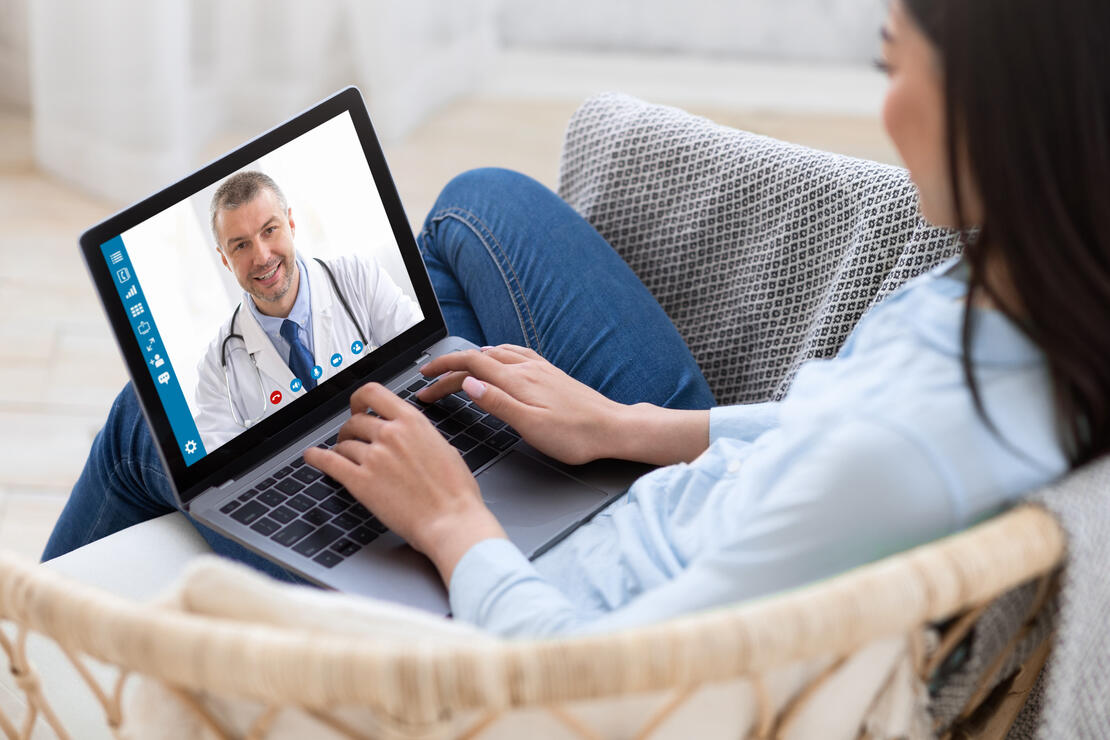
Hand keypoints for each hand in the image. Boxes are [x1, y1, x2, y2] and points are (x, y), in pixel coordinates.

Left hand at [304, 383, 506, 583]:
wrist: (451, 520)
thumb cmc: (455, 492)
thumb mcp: (444, 448)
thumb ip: (420, 435)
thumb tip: (409, 435)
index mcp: (412, 422)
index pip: (373, 394)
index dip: (359, 399)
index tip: (357, 406)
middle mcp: (390, 434)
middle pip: (355, 421)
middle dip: (351, 430)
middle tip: (352, 439)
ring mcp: (374, 457)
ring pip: (343, 444)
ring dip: (341, 449)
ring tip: (343, 456)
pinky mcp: (361, 482)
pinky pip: (329, 463)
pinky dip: (317, 458)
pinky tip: (312, 457)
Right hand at [417, 345, 625, 464]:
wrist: (614, 428)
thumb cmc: (576, 435)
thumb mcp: (531, 426)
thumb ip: (497, 403)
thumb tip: (469, 384)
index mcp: (517, 380)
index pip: (469, 364)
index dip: (442, 369)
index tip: (423, 380)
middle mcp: (527, 369)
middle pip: (478, 359)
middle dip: (450, 368)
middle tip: (431, 385)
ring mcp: (540, 369)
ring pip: (497, 354)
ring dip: (472, 361)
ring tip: (457, 372)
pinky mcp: (551, 374)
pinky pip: (517, 355)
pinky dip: (497, 356)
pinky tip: (501, 362)